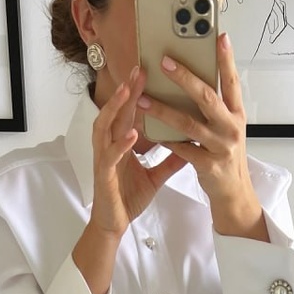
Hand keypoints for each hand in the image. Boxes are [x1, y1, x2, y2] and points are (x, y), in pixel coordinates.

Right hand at [90, 65, 187, 238]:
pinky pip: (110, 157)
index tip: (149, 71)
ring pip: (104, 127)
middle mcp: (110, 146)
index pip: (129, 112)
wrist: (114, 224)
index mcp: (121, 143)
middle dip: (127, 89)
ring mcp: (104, 159)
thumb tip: (190, 147)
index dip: (137, 91)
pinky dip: (120, 144)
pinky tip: (132, 135)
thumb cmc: (128, 198)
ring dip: (116, 108)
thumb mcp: (155, 177)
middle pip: (116, 112)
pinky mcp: (103, 175)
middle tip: (140, 68)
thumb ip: (170, 160)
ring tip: (129, 92)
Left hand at [136, 34, 259, 224]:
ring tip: (143, 99)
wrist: (234, 194)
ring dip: (163, 110)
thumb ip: (216, 109)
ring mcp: (221, 147)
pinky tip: (150, 131)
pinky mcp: (208, 166)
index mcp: (237, 115)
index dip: (226, 60)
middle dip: (185, 78)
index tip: (219, 38)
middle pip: (207, 97)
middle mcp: (231, 128)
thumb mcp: (228, 129)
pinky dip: (165, 139)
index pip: (232, 82)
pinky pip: (182, 149)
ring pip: (189, 123)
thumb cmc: (226, 158)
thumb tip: (196, 82)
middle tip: (165, 62)